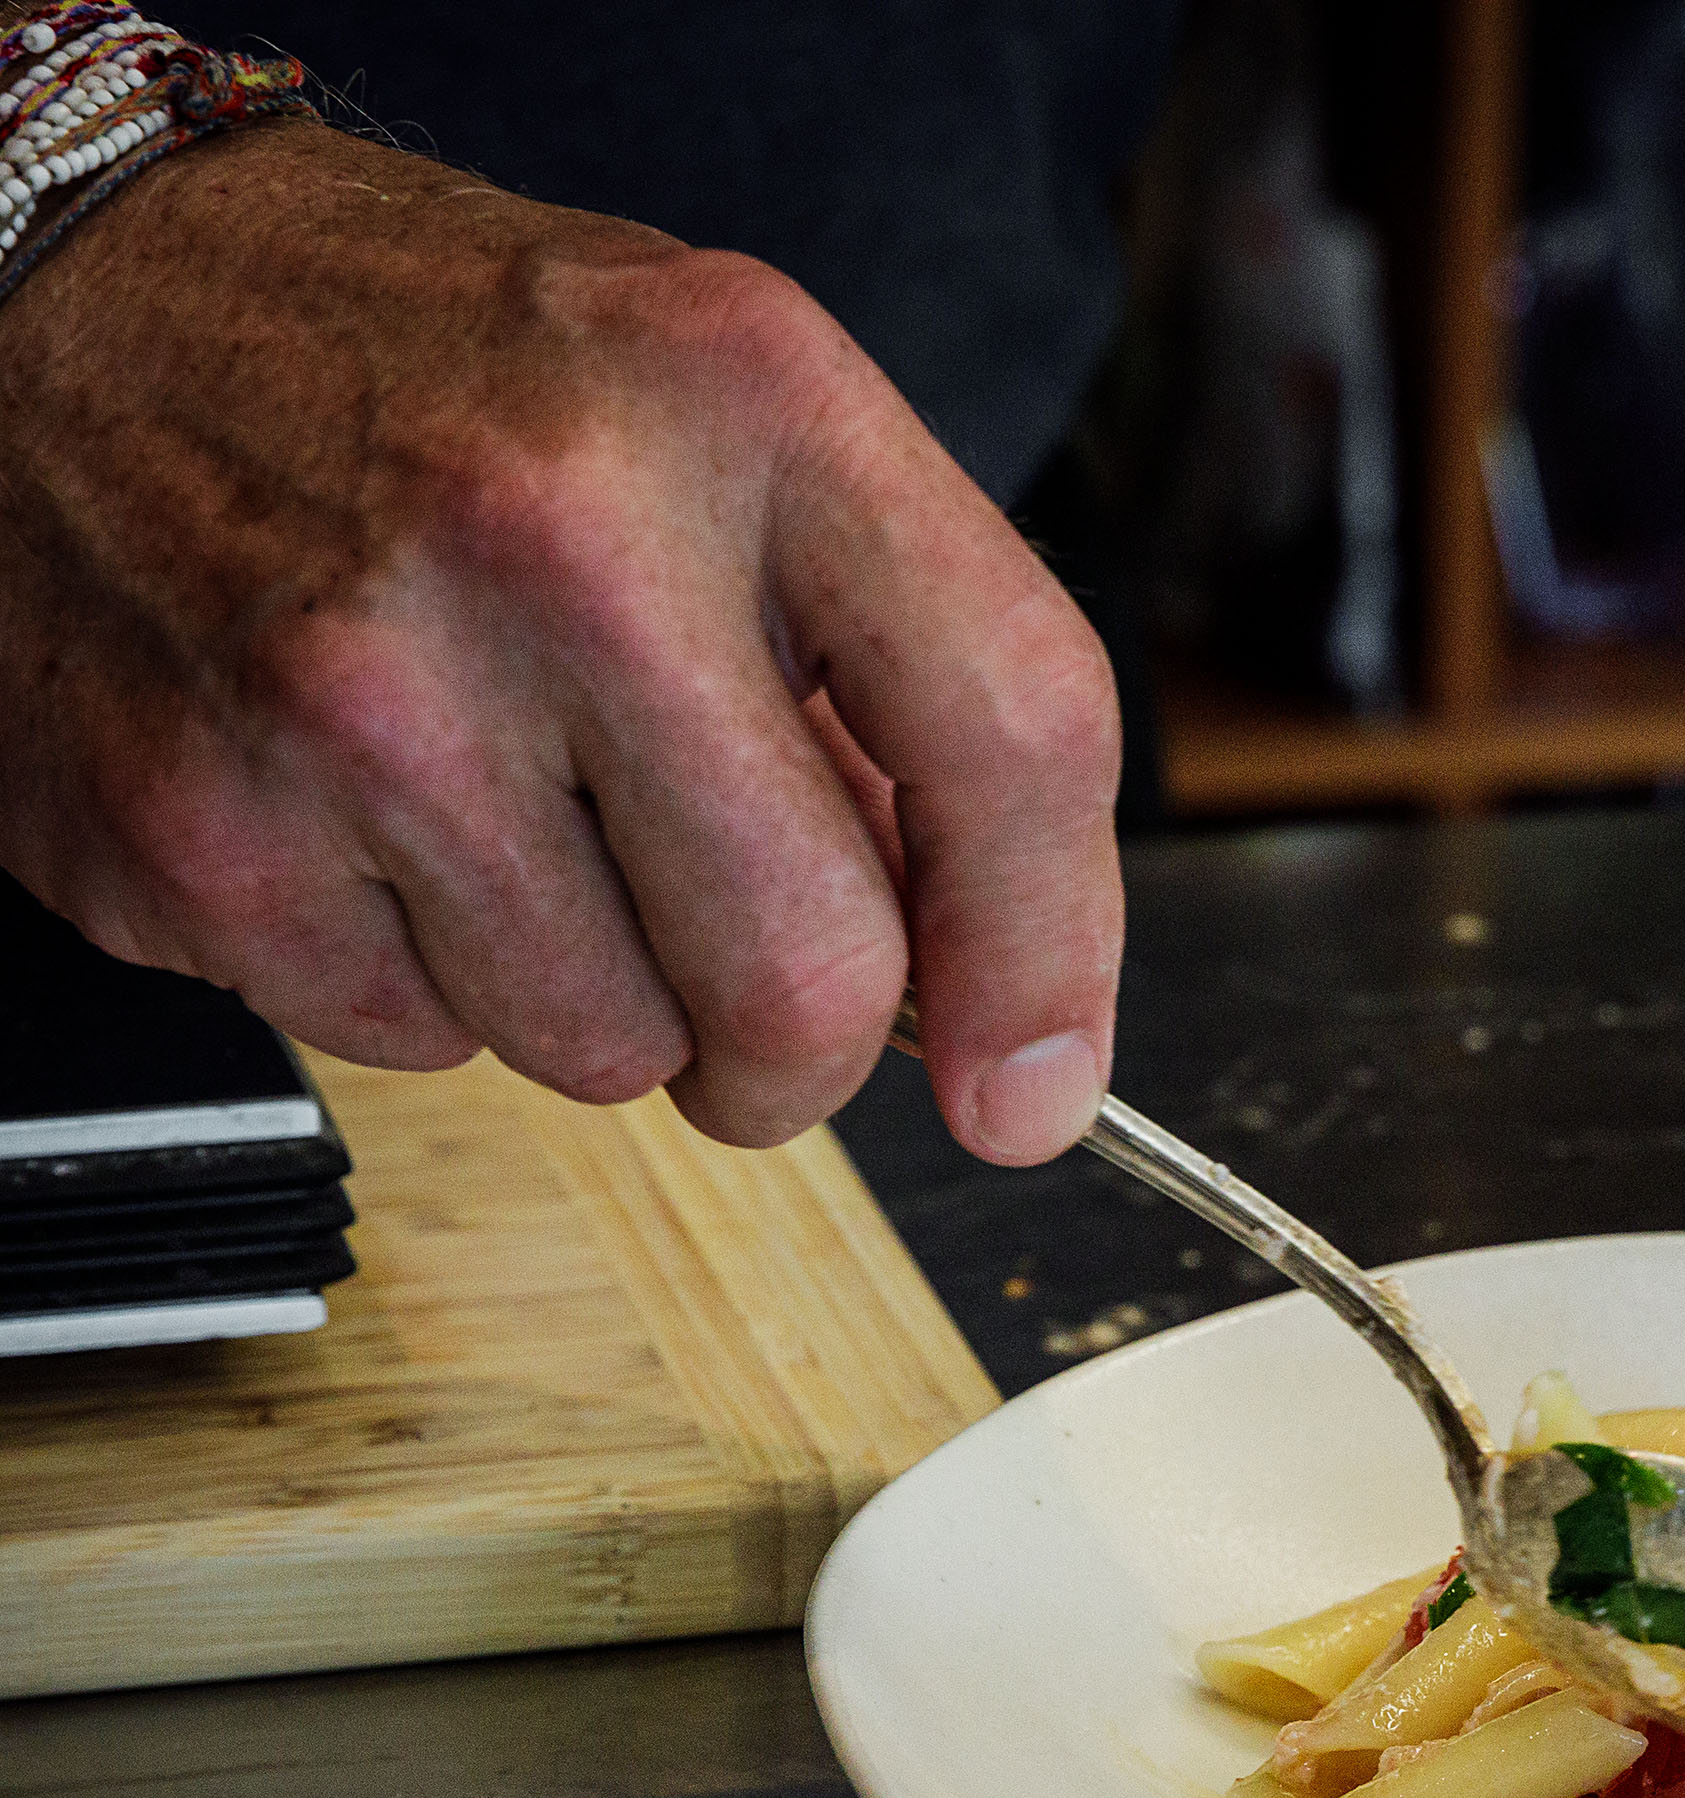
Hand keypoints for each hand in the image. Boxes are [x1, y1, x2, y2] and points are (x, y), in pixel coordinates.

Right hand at [0, 123, 1122, 1163]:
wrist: (77, 294)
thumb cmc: (444, 374)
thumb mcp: (731, 422)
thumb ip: (903, 677)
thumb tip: (1005, 993)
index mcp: (744, 399)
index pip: (1013, 733)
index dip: (1051, 959)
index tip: (1038, 1081)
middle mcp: (558, 535)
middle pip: (806, 977)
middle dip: (804, 1050)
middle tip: (758, 998)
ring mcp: (361, 693)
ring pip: (613, 1052)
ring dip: (607, 999)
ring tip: (521, 818)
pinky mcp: (203, 831)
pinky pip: (424, 1049)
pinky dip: (431, 985)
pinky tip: (378, 821)